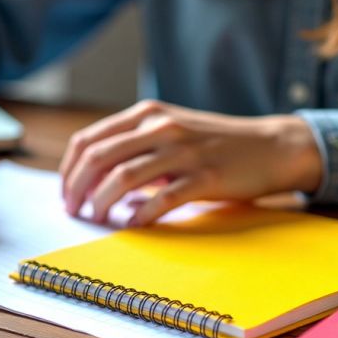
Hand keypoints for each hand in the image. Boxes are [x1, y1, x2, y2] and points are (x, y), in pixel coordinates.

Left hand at [59, 100, 321, 225]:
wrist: (271, 146)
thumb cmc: (215, 143)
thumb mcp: (170, 130)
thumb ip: (134, 144)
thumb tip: (92, 176)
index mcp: (147, 114)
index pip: (89, 139)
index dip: (69, 169)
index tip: (66, 192)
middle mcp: (160, 127)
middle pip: (99, 157)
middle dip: (77, 188)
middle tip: (72, 210)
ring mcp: (183, 151)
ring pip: (123, 177)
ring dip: (102, 203)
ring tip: (97, 219)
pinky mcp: (205, 177)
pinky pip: (162, 199)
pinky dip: (141, 214)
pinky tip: (133, 223)